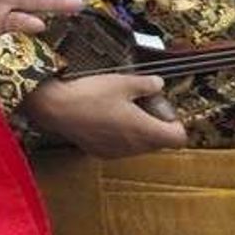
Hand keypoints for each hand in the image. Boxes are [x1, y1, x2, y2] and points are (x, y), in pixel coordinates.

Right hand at [22, 74, 187, 157]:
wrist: (55, 108)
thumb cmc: (89, 95)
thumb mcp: (122, 82)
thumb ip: (146, 84)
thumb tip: (158, 84)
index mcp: (145, 130)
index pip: (178, 138)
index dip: (175, 122)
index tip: (163, 108)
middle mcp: (134, 147)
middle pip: (159, 142)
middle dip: (156, 124)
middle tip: (141, 103)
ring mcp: (117, 152)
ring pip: (140, 145)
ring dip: (138, 130)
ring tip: (121, 109)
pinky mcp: (101, 152)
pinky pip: (121, 147)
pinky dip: (120, 135)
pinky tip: (105, 117)